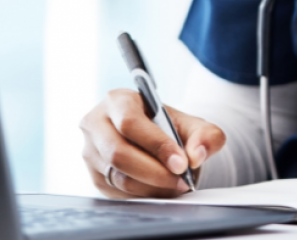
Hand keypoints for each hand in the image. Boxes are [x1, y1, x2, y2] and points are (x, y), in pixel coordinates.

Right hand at [80, 89, 225, 197]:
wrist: (156, 141)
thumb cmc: (170, 128)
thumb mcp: (192, 124)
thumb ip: (205, 135)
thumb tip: (196, 155)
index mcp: (118, 100)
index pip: (130, 122)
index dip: (156, 144)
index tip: (181, 162)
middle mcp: (97, 124)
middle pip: (118, 153)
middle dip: (154, 171)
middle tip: (181, 180)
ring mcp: (91, 152)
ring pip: (117, 177)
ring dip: (150, 186)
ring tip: (175, 185)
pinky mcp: (94, 176)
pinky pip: (116, 193)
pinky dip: (142, 195)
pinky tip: (159, 190)